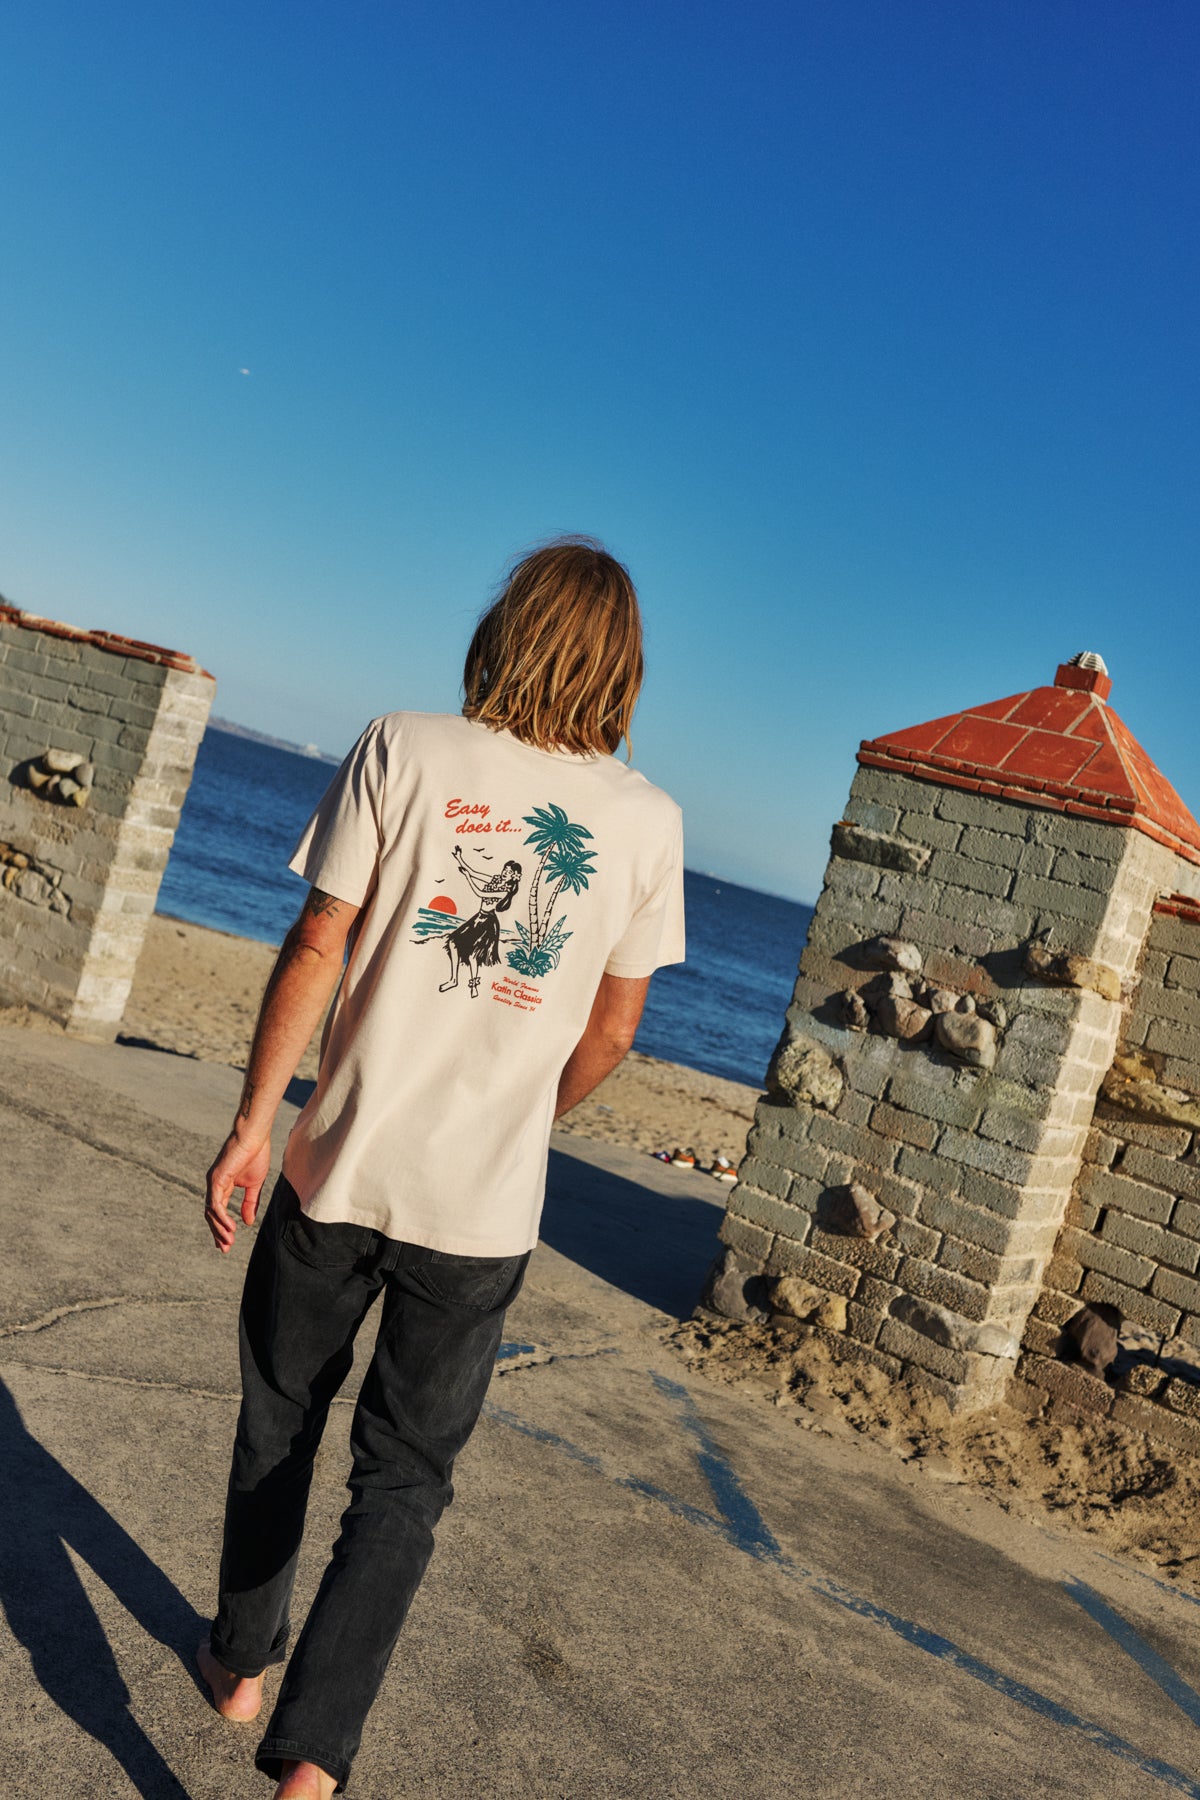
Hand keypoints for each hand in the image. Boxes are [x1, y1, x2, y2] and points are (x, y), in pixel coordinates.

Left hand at [205, 1124, 270, 1252]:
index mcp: (222, 1185)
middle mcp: (214, 1185)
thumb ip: (250, 1203)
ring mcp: (213, 1182)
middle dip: (217, 1233)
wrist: (255, 1136)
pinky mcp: (216, 1179)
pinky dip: (221, 1217)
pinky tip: (230, 1228)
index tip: (227, 1243)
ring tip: (228, 1242)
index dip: (221, 1228)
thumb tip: (248, 1223)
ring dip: (219, 1229)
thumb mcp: (254, 1185)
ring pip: (211, 1211)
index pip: (217, 1211)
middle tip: (225, 1249)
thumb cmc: (256, 1154)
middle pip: (211, 1214)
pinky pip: (215, 1203)